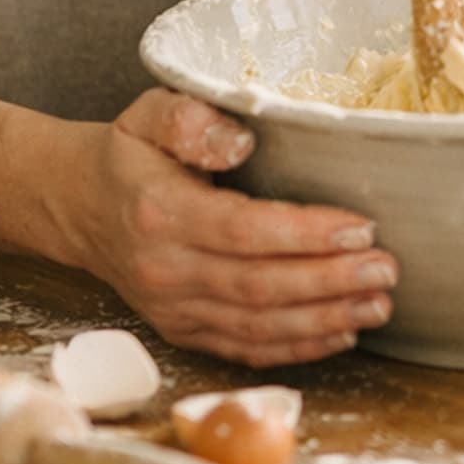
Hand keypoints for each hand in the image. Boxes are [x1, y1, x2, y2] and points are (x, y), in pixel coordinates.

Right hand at [58, 89, 398, 366]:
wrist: (77, 205)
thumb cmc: (128, 155)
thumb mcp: (149, 114)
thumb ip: (189, 119)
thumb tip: (241, 140)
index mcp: (161, 213)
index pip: (244, 230)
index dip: (306, 234)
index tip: (360, 227)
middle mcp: (165, 270)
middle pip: (260, 286)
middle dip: (330, 282)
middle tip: (385, 270)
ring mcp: (173, 308)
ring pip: (257, 327)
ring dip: (324, 321)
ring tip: (378, 306)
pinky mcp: (182, 330)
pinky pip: (243, 348)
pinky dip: (295, 349)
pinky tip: (341, 335)